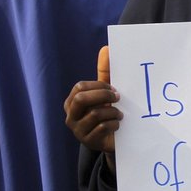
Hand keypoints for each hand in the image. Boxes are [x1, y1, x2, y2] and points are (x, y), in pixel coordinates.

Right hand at [64, 46, 122, 161]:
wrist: (115, 140)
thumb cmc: (108, 112)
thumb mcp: (106, 93)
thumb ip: (105, 73)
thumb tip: (107, 48)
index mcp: (72, 102)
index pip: (80, 87)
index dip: (99, 86)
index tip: (113, 89)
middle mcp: (71, 116)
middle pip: (81, 99)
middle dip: (103, 96)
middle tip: (118, 98)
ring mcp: (78, 130)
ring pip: (94, 114)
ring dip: (112, 112)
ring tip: (120, 114)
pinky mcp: (89, 142)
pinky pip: (102, 128)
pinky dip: (114, 124)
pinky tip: (118, 125)